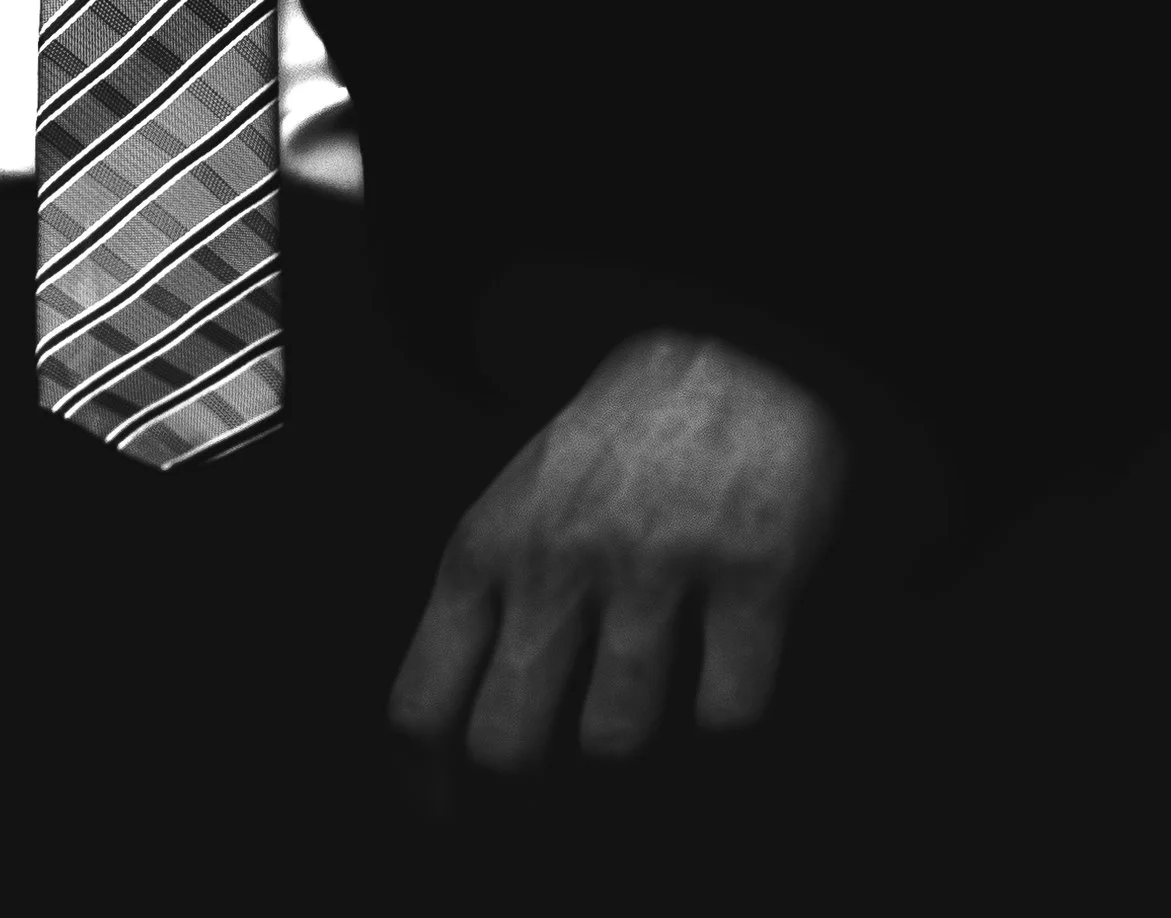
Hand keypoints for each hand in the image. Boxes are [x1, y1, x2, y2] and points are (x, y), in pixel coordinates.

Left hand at [388, 329, 844, 796]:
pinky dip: (723, 733)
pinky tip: (717, 700)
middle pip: (506, 746)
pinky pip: (726, 713)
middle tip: (554, 807)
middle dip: (526, 803)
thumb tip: (456, 739)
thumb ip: (483, 607)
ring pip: (614, 742)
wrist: (724, 349)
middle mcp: (559, 557)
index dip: (429, 789)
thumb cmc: (613, 446)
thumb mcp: (516, 505)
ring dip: (631, 767)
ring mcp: (654, 562)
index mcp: (487, 546)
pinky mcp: (749, 568)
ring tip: (645, 739)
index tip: (451, 821)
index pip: (422, 703)